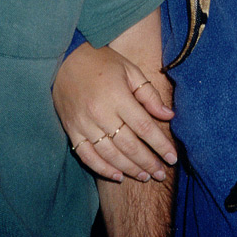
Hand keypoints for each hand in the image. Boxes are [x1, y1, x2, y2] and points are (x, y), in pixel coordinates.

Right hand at [53, 22, 175, 182]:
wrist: (64, 59)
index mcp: (118, 96)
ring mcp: (84, 124)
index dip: (160, 144)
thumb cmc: (102, 62)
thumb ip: (149, 94)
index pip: (144, 127)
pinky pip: (87, 156)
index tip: (172, 157)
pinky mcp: (72, 130)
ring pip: (110, 155)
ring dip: (130, 169)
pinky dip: (103, 169)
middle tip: (161, 174)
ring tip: (145, 176)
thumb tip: (168, 115)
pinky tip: (118, 175)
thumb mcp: (130, 70)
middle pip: (129, 145)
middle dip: (148, 162)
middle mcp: (100, 113)